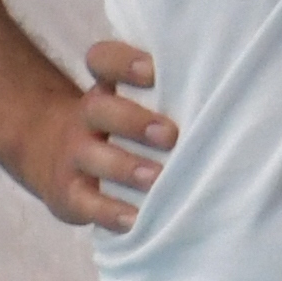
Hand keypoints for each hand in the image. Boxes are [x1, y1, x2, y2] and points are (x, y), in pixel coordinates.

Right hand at [21, 41, 175, 233]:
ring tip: (157, 178)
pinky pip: (86, 203)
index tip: (153, 71)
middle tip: (170, 135)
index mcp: (105, 90)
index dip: (123, 62)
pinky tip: (136, 219)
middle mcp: (86, 118)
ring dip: (126, 166)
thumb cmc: (117, 132)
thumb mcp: (129, 106)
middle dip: (134, 120)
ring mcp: (74, 156)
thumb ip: (166, 101)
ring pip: (92, 156)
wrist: (54, 160)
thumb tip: (228, 109)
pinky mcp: (69, 194)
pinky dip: (110, 211)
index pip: (102, 61)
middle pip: (100, 109)